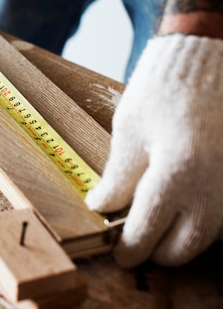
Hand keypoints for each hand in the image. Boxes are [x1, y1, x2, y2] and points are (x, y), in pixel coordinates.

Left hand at [86, 34, 222, 266]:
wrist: (207, 61)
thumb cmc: (165, 89)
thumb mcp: (130, 130)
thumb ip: (118, 177)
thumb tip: (102, 207)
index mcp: (179, 172)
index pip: (148, 231)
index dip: (129, 248)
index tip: (119, 252)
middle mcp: (213, 187)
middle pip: (184, 248)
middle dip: (156, 251)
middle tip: (134, 239)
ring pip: (207, 238)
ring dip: (180, 239)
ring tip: (154, 220)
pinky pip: (221, 219)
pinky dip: (200, 221)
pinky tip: (180, 204)